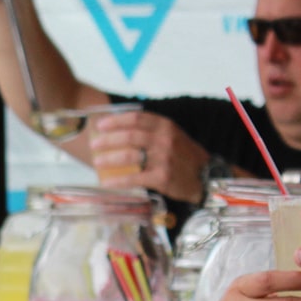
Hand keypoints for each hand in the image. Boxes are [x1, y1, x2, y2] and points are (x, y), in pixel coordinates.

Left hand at [86, 110, 210, 203]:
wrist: (207, 177)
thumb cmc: (185, 156)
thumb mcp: (173, 135)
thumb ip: (152, 130)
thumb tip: (122, 128)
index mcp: (165, 126)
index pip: (136, 118)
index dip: (116, 121)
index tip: (100, 125)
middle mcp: (164, 140)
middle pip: (129, 136)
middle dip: (108, 140)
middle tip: (94, 145)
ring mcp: (163, 159)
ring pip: (129, 156)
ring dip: (109, 159)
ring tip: (97, 162)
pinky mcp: (162, 178)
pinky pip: (134, 178)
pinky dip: (118, 181)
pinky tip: (107, 182)